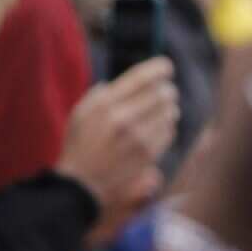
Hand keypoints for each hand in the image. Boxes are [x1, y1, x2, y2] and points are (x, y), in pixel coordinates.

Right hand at [56, 58, 178, 243]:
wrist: (82, 184)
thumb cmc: (81, 144)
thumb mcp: (81, 113)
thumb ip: (101, 93)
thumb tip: (125, 80)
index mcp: (105, 104)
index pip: (142, 78)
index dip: (159, 68)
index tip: (167, 66)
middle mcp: (123, 119)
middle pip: (163, 93)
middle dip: (166, 90)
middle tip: (164, 92)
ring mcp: (138, 138)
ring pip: (170, 112)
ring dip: (167, 109)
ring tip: (157, 113)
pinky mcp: (149, 154)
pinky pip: (169, 131)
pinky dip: (166, 127)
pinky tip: (154, 130)